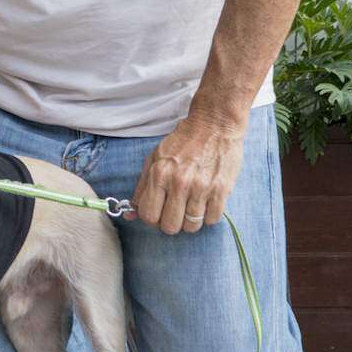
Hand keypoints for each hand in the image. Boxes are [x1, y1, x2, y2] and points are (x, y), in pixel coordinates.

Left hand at [130, 112, 245, 234]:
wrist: (214, 125)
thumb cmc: (182, 142)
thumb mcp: (155, 159)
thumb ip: (142, 188)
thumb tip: (130, 215)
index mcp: (159, 174)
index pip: (148, 215)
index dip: (152, 219)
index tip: (159, 213)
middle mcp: (179, 183)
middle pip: (170, 226)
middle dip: (171, 223)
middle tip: (176, 212)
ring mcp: (201, 188)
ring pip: (191, 226)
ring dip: (190, 221)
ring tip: (192, 206)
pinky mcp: (221, 190)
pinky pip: (212, 220)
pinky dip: (209, 216)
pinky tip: (206, 203)